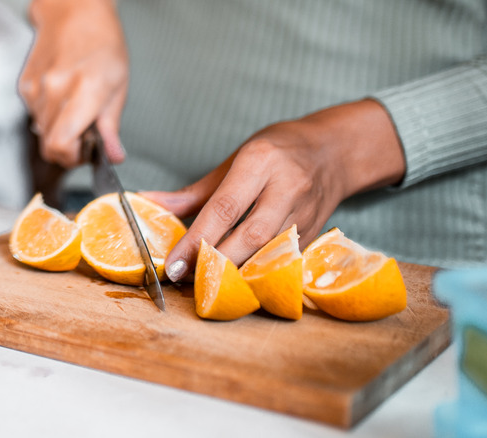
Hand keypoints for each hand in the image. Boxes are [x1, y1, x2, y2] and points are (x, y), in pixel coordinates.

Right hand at [19, 0, 127, 167]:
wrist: (74, 12)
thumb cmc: (102, 45)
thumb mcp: (118, 85)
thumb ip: (111, 126)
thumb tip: (114, 156)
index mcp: (84, 91)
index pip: (62, 144)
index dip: (72, 158)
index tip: (85, 154)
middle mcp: (55, 91)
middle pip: (49, 145)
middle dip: (68, 150)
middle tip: (84, 138)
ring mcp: (36, 88)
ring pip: (42, 132)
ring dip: (58, 132)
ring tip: (75, 111)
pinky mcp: (24, 86)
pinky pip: (35, 116)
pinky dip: (49, 116)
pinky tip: (62, 98)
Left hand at [142, 99, 406, 281]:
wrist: (334, 152)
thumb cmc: (278, 151)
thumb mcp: (234, 160)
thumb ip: (195, 192)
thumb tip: (152, 205)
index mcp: (261, 161)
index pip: (224, 207)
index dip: (196, 240)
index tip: (174, 264)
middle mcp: (287, 187)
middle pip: (250, 236)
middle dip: (216, 262)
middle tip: (187, 278)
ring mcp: (305, 214)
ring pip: (268, 255)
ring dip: (236, 273)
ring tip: (207, 283)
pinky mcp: (314, 234)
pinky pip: (282, 262)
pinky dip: (257, 275)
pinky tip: (237, 283)